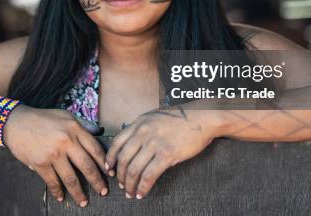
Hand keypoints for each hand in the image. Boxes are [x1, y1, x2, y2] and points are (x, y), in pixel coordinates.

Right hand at [3, 105, 107, 206]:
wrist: (16, 122)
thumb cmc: (43, 118)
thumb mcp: (65, 116)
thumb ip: (83, 125)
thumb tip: (100, 132)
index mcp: (75, 128)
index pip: (95, 149)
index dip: (104, 163)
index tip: (110, 173)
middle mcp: (66, 141)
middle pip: (87, 166)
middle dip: (97, 182)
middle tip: (104, 192)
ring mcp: (53, 153)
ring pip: (71, 178)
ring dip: (79, 193)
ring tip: (84, 201)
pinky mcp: (40, 163)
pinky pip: (53, 182)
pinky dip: (58, 191)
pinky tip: (61, 197)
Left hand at [105, 106, 219, 198]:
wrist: (201, 118)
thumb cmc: (180, 118)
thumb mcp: (154, 117)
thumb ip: (141, 129)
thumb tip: (130, 144)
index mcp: (139, 123)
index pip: (117, 142)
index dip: (110, 158)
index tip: (110, 169)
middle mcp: (143, 132)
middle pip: (123, 159)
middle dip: (120, 176)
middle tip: (121, 185)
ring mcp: (155, 143)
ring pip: (134, 169)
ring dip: (130, 184)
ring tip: (131, 193)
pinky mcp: (167, 154)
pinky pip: (149, 175)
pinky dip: (143, 187)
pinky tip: (142, 193)